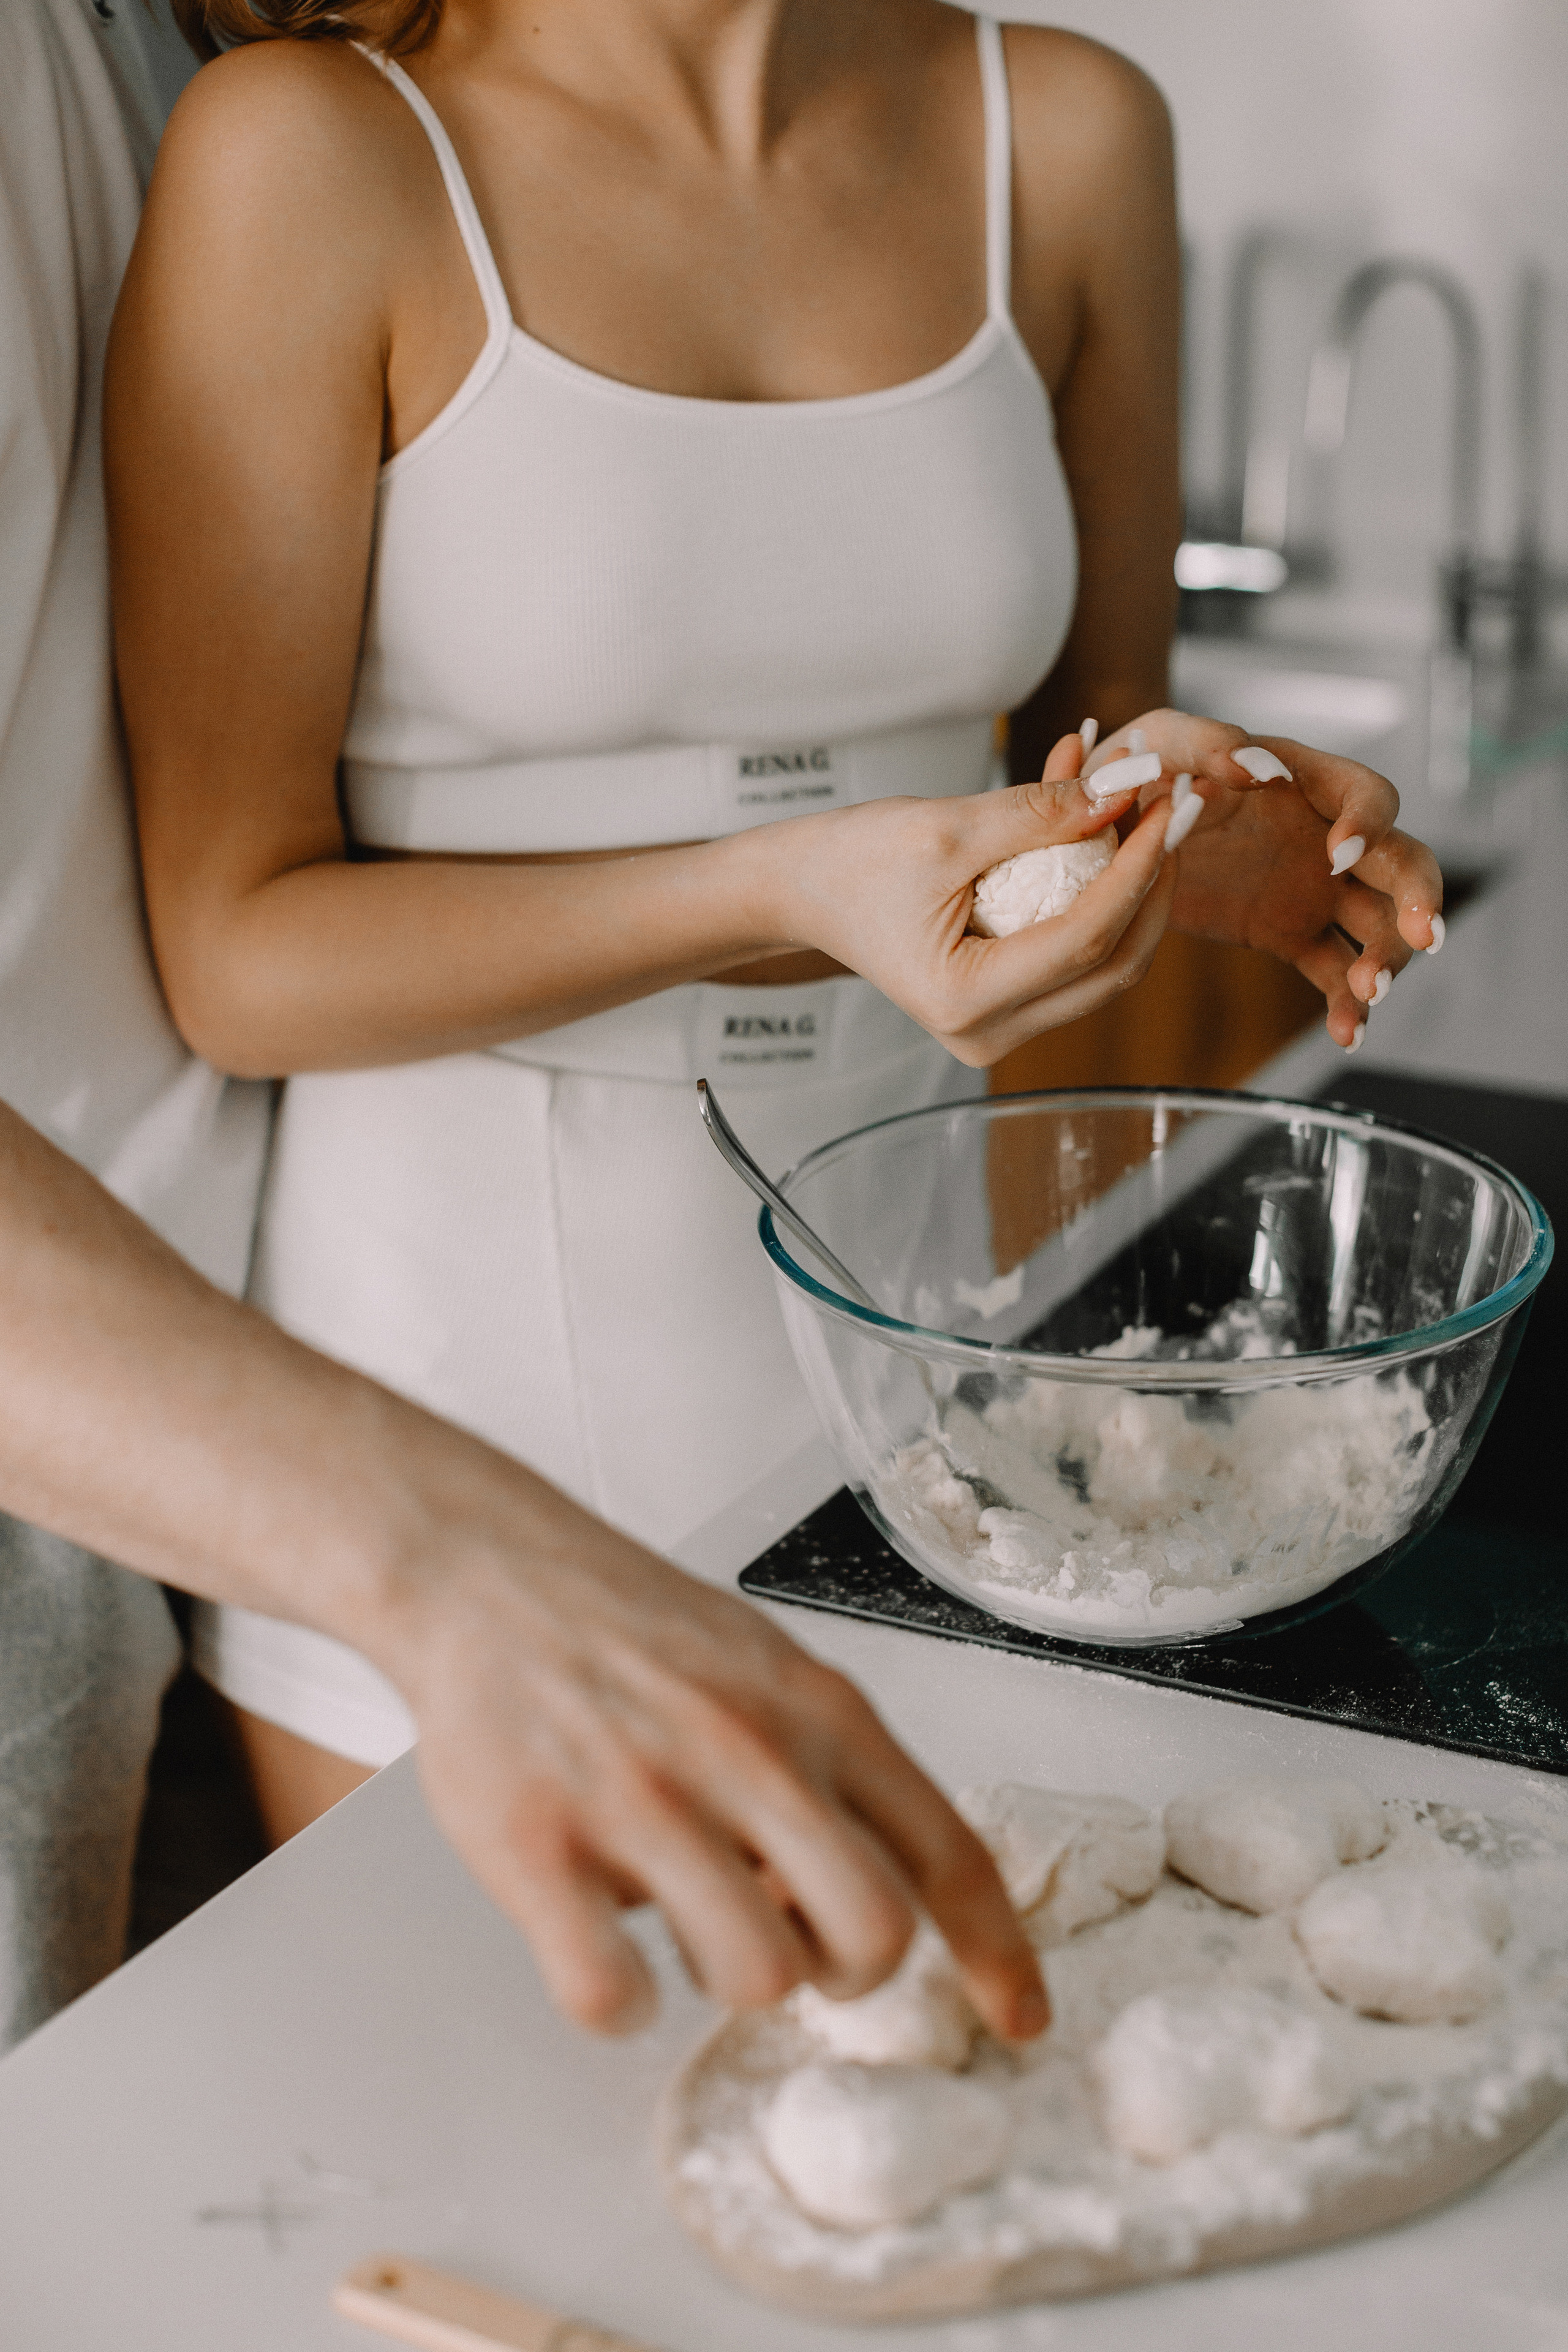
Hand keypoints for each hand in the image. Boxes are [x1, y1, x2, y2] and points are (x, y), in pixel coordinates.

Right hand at [382, 1475, 1047, 2041]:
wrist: (486, 1571)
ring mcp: (643, 1800)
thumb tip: (871, 1895)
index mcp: (817, 1710)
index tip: (1019, 2022)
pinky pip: (612, 1995)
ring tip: (680, 1919)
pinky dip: (617, 2003)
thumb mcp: (767, 1669)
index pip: (948, 1852)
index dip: (998, 1955)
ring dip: (723, 1980)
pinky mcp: (540, 1845)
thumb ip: (831, 1770)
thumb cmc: (630, 1630)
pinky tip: (601, 1952)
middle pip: (872, 1936)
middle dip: (843, 1972)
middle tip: (791, 1947)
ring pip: (755, 1977)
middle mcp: (748, 1753)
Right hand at [760, 733, 1176, 1064]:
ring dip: (1131, 891)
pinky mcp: (1005, 1010)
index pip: (1086, 938)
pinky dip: (1097, 900)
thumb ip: (1039, 815)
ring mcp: (999, 1029)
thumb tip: (1123, 795)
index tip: (1164, 806)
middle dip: (1151, 885)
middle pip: (1112, 966)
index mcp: (966, 999)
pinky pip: (1075, 960)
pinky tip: (1103, 839)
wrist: (803, 891)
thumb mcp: (947, 826)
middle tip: (1169, 810)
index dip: (1136, 870)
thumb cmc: (853, 861)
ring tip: (1139, 816)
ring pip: (1104, 968)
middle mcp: (988, 1034)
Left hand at [1084, 710, 1444, 1048]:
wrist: (1114, 829)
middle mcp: (1325, 834)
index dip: (1368, 822)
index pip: (1367, 795)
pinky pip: (1333, 970)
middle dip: (1417, 898)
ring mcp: (1314, 889)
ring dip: (1386, 957)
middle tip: (1419, 935)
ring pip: (1378, 925)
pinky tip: (1349, 1034)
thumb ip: (1201, 743)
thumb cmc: (1142, 767)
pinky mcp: (1290, 933)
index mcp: (1304, 780)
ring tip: (1367, 993)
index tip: (1339, 854)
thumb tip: (1245, 761)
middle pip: (1400, 863)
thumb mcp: (1161, 743)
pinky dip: (1346, 1004)